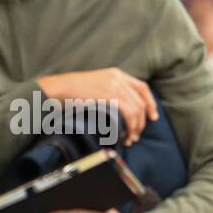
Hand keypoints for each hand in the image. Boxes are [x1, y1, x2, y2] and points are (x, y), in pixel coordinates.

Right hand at [36, 68, 158, 146]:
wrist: (59, 89)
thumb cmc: (75, 91)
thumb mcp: (98, 85)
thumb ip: (112, 92)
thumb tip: (125, 110)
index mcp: (116, 73)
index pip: (142, 87)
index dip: (150, 103)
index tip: (153, 117)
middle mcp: (118, 78)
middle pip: (141, 101)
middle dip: (143, 121)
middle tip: (137, 134)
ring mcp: (115, 86)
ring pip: (136, 110)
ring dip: (136, 127)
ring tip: (131, 139)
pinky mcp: (110, 96)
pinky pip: (129, 113)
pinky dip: (130, 127)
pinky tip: (125, 136)